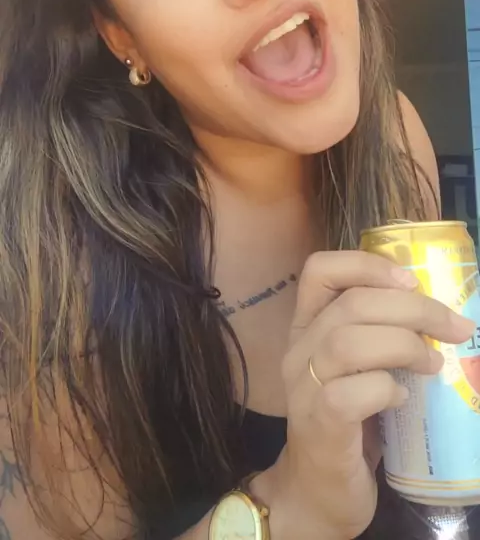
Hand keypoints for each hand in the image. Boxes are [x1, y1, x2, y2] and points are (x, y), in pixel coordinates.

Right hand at [265, 250, 473, 539]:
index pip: (319, 271)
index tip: (411, 281)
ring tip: (433, 365)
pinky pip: (349, 395)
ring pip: (347, 342)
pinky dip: (384, 389)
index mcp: (307, 327)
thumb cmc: (347, 421)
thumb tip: (440, 316)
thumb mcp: (357, 368)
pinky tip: (402, 400)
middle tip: (454, 328)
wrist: (315, 491)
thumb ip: (378, 336)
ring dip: (403, 346)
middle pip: (351, 304)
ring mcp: (303, 389)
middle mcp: (298, 350)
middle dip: (413, 309)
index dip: (367, 265)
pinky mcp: (319, 427)